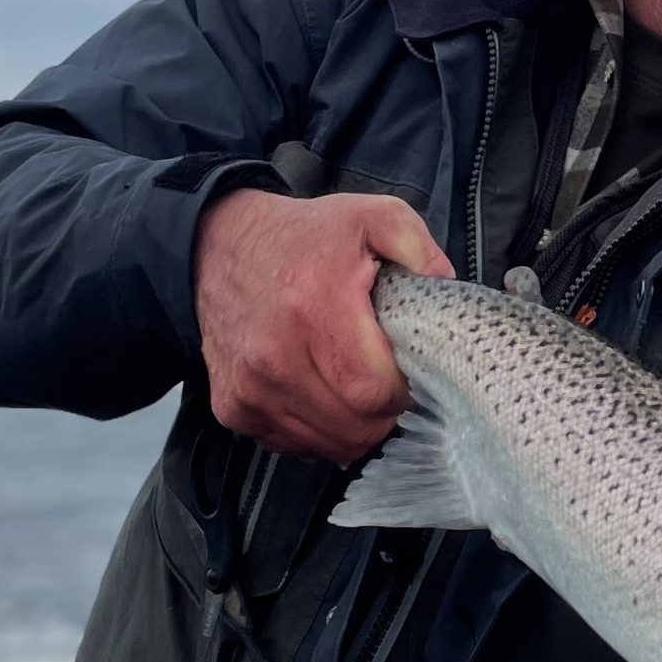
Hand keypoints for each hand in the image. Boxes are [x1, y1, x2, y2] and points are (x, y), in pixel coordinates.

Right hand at [193, 188, 452, 461]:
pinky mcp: (234, 407)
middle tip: (386, 379)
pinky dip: (319, 431)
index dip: (403, 390)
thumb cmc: (303, 238)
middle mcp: (275, 355)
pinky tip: (323, 394)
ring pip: (329, 443)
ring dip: (354, 426)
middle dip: (384, 412)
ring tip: (355, 385)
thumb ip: (419, 248)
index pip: (375, 391)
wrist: (216, 246)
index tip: (406, 370)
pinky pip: (295, 444)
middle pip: (356, 426)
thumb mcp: (371, 217)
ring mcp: (250, 387)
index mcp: (314, 308)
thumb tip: (445, 288)